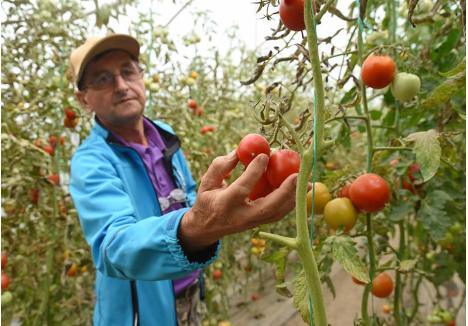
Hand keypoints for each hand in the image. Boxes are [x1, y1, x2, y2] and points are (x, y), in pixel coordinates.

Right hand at [178, 150, 297, 252]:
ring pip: (277, 213)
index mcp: (224, 204)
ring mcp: (252, 223)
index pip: (242, 188)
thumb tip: (241, 151)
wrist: (206, 228)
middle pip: (267, 207)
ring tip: (307, 183)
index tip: (265, 156)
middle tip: (297, 175)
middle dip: (284, 192)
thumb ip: (221, 166)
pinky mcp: (260, 224)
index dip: (254, 172)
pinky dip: (291, 202)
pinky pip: (278, 214)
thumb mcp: (207, 182)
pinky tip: (301, 190)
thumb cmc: (207, 200)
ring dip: (293, 198)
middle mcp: (241, 216)